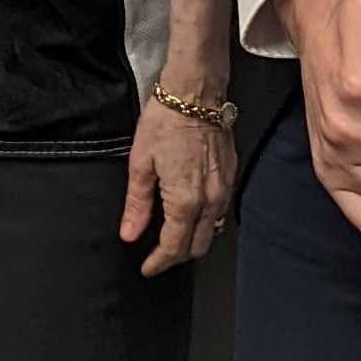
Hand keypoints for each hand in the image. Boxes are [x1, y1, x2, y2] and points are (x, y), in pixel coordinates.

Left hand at [120, 92, 233, 273]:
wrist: (196, 92)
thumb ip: (137, 203)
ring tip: (173, 235)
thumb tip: (130, 234)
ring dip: (194, 239)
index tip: (146, 268)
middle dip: (177, 256)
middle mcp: (210, 202)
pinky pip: (220, 211)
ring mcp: (224, 189)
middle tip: (157, 255)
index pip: (174, 247)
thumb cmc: (165, 121)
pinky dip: (206, 220)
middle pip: (198, 246)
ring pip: (212, 231)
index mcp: (185, 202)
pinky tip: (191, 211)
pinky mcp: (231, 176)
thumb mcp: (141, 161)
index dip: (158, 262)